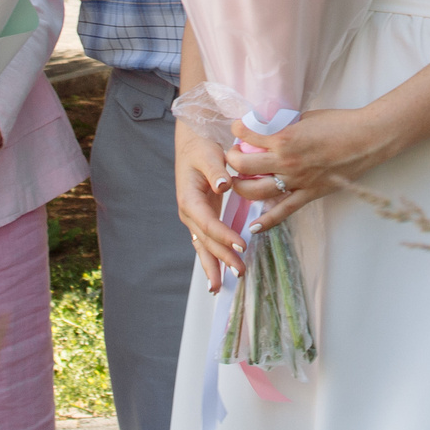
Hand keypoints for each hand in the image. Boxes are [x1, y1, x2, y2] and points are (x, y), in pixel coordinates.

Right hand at [176, 123, 244, 292]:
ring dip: (214, 264)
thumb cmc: (201, 147)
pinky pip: (206, 241)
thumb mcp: (209, 155)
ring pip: (203, 246)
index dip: (224, 236)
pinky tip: (218, 274)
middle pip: (206, 240)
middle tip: (241, 272)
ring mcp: (193, 216)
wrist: (192, 142)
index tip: (241, 247)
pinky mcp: (201, 217)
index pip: (208, 223)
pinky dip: (212, 257)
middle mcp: (188, 212)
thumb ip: (216, 171)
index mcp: (189, 199)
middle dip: (222, 258)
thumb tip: (223, 185)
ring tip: (220, 287)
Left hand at [223, 108, 393, 232]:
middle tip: (233, 156)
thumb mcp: (306, 118)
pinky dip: (266, 221)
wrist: (367, 139)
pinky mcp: (308, 194)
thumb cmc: (340, 123)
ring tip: (238, 182)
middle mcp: (286, 162)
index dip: (237, 130)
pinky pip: (283, 212)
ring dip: (241, 187)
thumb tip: (271, 128)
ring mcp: (296, 181)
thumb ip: (286, 126)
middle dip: (232, 160)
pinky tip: (253, 226)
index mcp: (284, 138)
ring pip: (256, 192)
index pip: (247, 135)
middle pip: (242, 167)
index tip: (237, 129)